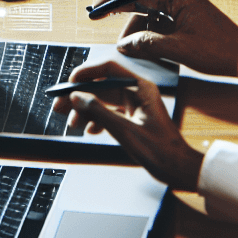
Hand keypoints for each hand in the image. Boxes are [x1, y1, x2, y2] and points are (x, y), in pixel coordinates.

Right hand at [52, 59, 204, 190]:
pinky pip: (109, 112)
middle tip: (60, 106)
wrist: (177, 168)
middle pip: (101, 86)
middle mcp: (137, 92)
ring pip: (102, 101)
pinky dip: (96, 119)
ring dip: (86, 111)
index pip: (108, 69)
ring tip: (73, 124)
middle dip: (80, 97)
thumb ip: (98, 111)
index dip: (85, 73)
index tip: (68, 83)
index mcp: (140, 88)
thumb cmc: (160, 150)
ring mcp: (135, 105)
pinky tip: (90, 130)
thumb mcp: (124, 130)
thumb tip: (76, 97)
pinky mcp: (133, 118)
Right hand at [89, 0, 237, 76]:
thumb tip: (124, 44)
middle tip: (99, 17)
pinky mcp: (186, 19)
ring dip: (135, 26)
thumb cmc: (219, 51)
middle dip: (120, 8)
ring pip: (149, 11)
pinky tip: (139, 45)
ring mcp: (184, 7)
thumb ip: (148, 44)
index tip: (97, 9)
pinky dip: (147, 31)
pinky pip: (160, 20)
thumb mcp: (179, 49)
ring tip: (125, 45)